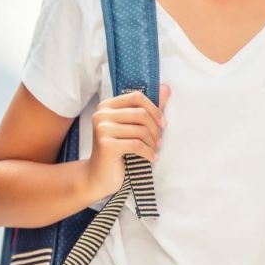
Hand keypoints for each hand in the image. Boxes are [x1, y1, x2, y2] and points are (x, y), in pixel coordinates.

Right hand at [85, 83, 170, 201]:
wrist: (98, 176)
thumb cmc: (118, 149)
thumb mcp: (131, 126)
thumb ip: (148, 107)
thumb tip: (167, 88)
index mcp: (106, 106)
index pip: (137, 97)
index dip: (154, 109)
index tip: (163, 123)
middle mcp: (101, 115)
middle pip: (141, 114)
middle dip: (155, 129)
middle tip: (159, 141)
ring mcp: (102, 129)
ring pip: (141, 130)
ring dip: (153, 143)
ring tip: (154, 150)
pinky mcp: (106, 145)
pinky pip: (137, 145)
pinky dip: (149, 153)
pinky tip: (152, 158)